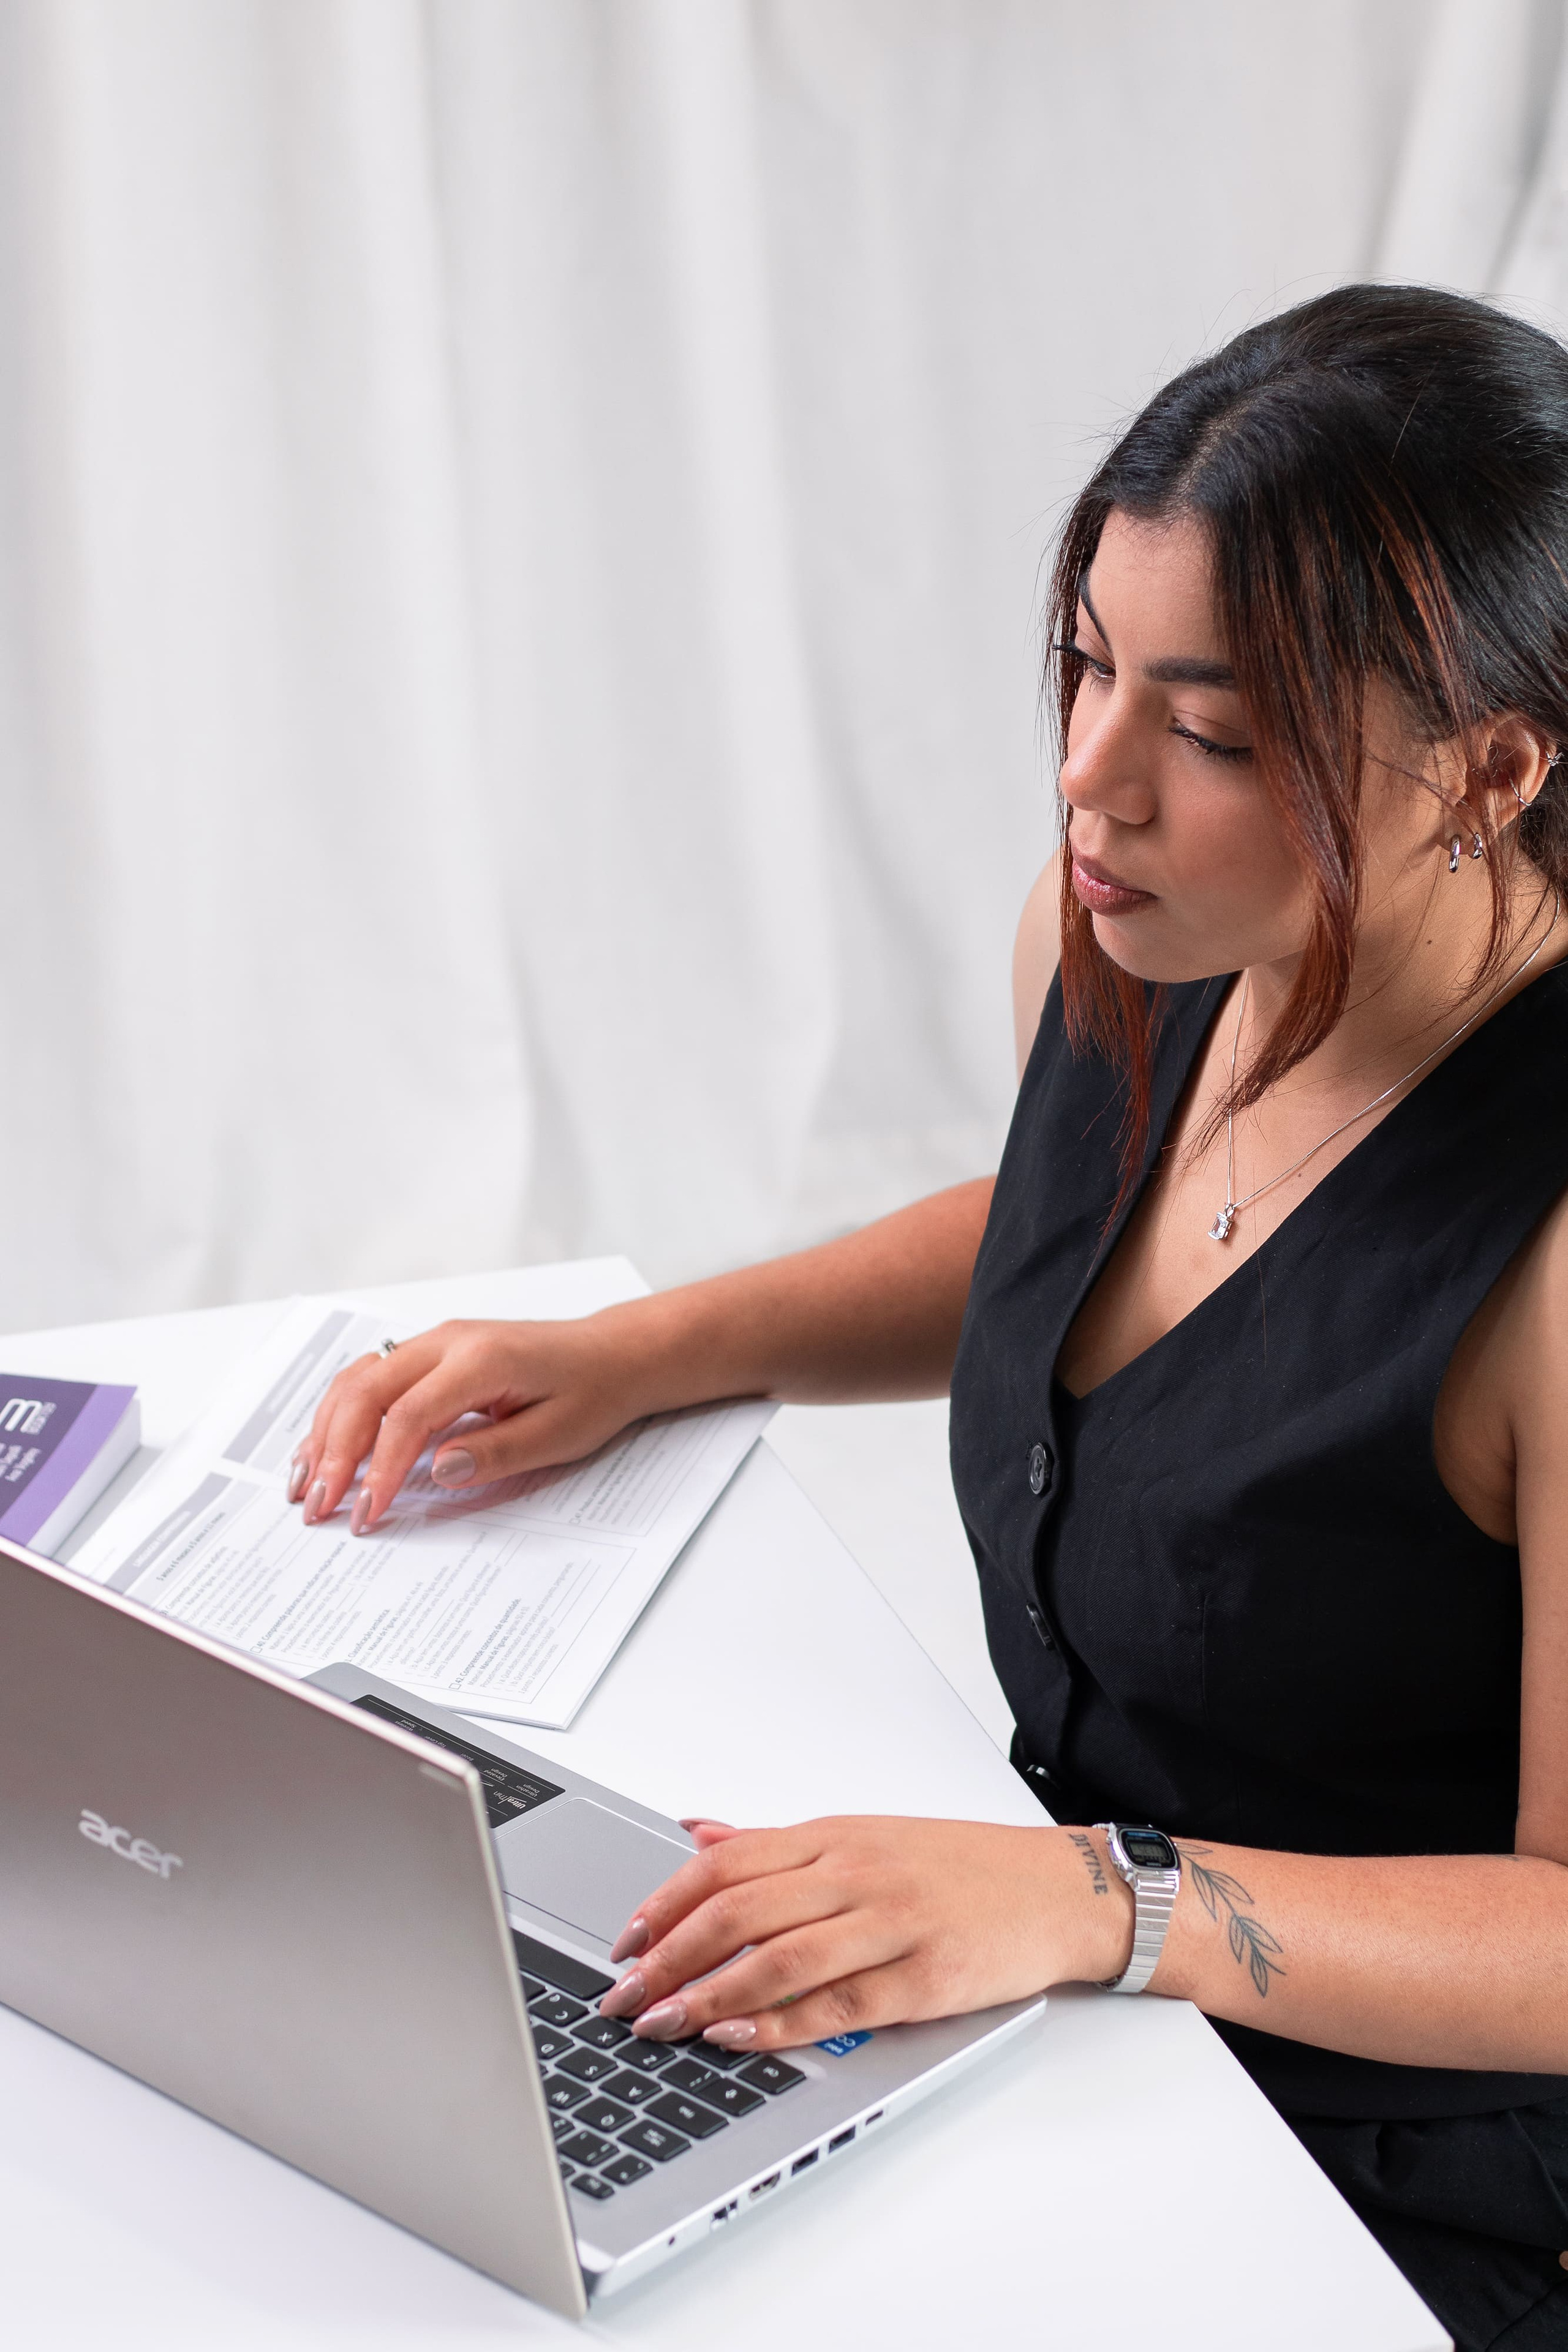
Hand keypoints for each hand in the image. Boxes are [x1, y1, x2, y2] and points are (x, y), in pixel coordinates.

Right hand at [289, 1307, 664, 1531]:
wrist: (611, 1354)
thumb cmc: (591, 1391)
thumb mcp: (557, 1434)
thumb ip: (495, 1453)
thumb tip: (437, 1471)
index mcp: (479, 1359)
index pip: (409, 1416)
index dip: (380, 1468)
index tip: (367, 1513)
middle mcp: (447, 1343)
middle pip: (366, 1392)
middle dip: (334, 1452)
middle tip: (316, 1507)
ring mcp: (434, 1344)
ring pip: (357, 1380)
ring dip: (325, 1431)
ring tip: (302, 1483)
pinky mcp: (429, 1355)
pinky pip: (371, 1379)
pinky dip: (341, 1414)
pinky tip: (322, 1449)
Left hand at [595, 1816, 1134, 2049]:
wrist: (1057, 1889)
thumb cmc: (959, 1867)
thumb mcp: (863, 1836)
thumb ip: (776, 1844)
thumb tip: (697, 1829)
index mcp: (834, 1837)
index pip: (725, 1863)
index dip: (664, 1904)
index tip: (624, 1944)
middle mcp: (854, 1872)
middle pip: (737, 1909)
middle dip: (667, 1958)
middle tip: (622, 1998)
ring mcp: (889, 1923)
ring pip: (777, 1958)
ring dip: (707, 1996)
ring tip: (662, 2025)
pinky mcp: (922, 1977)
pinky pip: (836, 2004)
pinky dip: (778, 2024)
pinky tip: (736, 2037)